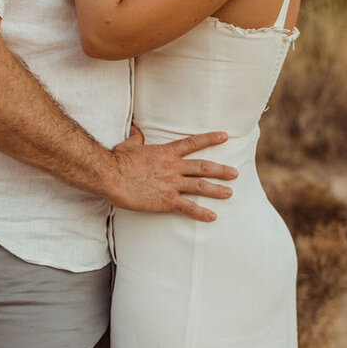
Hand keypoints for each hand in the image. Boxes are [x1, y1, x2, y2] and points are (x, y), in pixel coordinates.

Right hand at [108, 127, 236, 221]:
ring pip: (200, 186)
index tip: (225, 136)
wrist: (111, 175)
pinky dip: (201, 212)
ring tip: (229, 192)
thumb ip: (136, 138)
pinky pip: (188, 207)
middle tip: (235, 173)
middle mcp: (173, 167)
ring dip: (217, 189)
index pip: (193, 143)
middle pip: (203, 167)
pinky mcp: (167, 200)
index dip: (210, 139)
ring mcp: (172, 184)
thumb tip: (136, 131)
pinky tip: (212, 216)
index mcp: (166, 152)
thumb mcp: (129, 144)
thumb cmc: (117, 160)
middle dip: (221, 170)